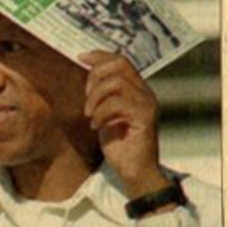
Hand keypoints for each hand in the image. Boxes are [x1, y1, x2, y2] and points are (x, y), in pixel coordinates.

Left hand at [79, 51, 170, 199]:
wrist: (134, 171)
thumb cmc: (119, 144)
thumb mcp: (105, 113)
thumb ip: (101, 95)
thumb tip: (87, 75)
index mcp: (136, 89)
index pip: (121, 60)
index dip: (100, 55)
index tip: (80, 57)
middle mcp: (144, 92)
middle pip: (119, 65)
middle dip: (95, 76)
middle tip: (86, 97)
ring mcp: (146, 104)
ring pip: (117, 83)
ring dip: (95, 97)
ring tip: (90, 115)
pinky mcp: (144, 118)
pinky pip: (117, 104)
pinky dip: (101, 113)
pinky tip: (96, 126)